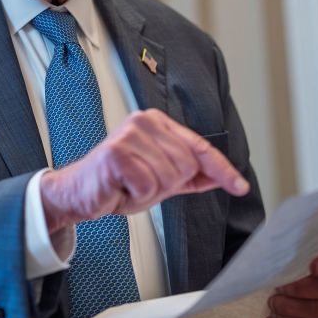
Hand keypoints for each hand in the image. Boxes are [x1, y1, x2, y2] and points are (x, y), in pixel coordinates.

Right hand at [39, 109, 249, 232]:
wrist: (79, 193)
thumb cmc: (116, 182)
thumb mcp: (160, 179)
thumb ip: (190, 175)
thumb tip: (220, 176)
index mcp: (157, 123)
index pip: (200, 147)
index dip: (222, 169)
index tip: (239, 186)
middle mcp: (144, 121)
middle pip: (187, 165)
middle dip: (168, 185)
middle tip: (142, 184)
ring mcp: (130, 135)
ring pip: (169, 178)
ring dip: (150, 192)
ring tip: (130, 186)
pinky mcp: (117, 154)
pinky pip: (148, 186)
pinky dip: (137, 196)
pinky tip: (121, 188)